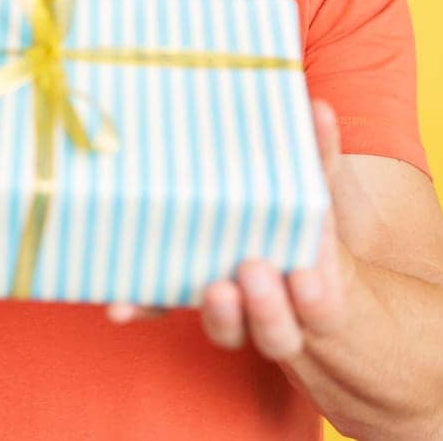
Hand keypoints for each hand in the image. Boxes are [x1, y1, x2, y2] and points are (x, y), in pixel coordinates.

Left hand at [107, 99, 357, 361]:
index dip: (313, 300)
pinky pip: (165, 312)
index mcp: (314, 288)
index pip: (320, 308)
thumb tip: (319, 108)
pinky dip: (144, 309)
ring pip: (228, 333)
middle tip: (252, 268)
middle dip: (266, 309)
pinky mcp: (185, 303)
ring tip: (213, 287)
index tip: (305, 276)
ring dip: (220, 316)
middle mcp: (275, 314)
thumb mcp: (312, 187)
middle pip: (276, 334)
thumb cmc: (295, 220)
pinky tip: (121, 305)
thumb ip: (319, 154)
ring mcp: (231, 315)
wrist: (269, 249)